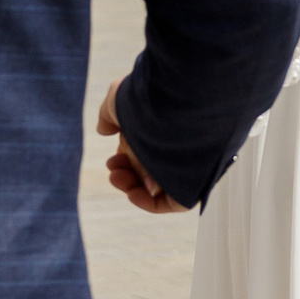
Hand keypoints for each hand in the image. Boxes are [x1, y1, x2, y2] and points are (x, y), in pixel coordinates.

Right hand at [97, 81, 177, 215]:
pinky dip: (149, 201)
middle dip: (125, 171)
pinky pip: (172, 201)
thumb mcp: (119, 100)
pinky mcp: (195, 184)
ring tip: (117, 177)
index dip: (125, 158)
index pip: (146, 149)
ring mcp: (188, 164)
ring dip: (132, 185)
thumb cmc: (149, 97)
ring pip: (157, 184)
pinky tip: (132, 193)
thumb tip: (104, 130)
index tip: (111, 160)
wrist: (178, 99)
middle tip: (113, 169)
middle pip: (150, 167)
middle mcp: (180, 145)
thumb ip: (109, 115)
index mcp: (167, 125)